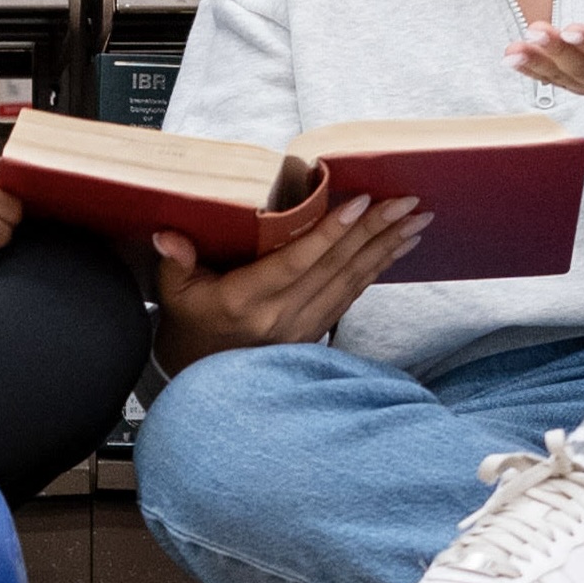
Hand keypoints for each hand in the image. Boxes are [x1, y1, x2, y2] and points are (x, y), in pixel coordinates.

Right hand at [150, 196, 431, 375]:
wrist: (204, 381)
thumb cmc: (191, 324)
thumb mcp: (175, 295)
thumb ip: (176, 263)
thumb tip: (167, 235)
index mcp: (246, 300)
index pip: (295, 262)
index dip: (329, 233)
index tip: (359, 203)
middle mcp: (281, 315)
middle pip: (336, 267)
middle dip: (375, 231)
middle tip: (407, 202)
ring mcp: (304, 327)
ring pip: (352, 281)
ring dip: (386, 248)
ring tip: (416, 220)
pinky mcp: (317, 332)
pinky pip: (353, 294)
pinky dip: (379, 268)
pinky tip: (398, 247)